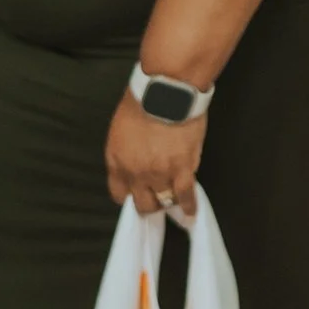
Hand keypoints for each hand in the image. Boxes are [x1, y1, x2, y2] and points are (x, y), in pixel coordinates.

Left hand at [106, 93, 204, 216]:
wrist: (164, 93)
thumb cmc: (141, 103)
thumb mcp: (118, 130)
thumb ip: (123, 152)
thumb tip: (134, 163)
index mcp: (117, 163)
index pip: (119, 194)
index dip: (129, 196)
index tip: (136, 193)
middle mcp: (135, 174)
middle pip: (142, 203)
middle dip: (149, 203)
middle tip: (157, 199)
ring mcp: (159, 174)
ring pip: (164, 201)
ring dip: (169, 202)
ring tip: (175, 203)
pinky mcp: (182, 169)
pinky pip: (185, 194)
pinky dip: (188, 206)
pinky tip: (190, 214)